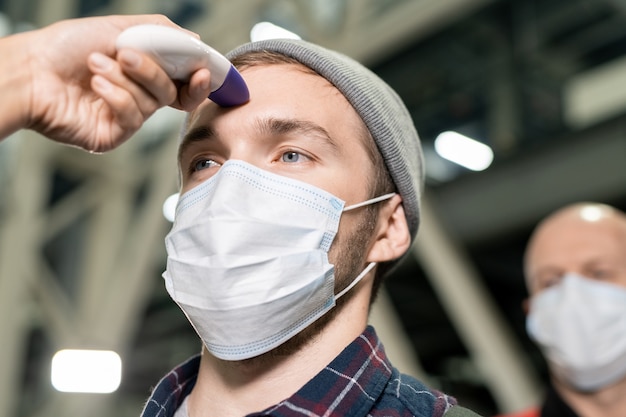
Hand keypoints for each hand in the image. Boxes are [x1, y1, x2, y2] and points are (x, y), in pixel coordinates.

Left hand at [1, 14, 211, 151]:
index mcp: (142, 74)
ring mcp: (125, 118)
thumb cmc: (66, 47)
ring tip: (95, 65)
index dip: (196, 80)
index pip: (181, 83)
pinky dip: (115, 96)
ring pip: (152, 103)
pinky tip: (96, 85)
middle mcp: (137, 97)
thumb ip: (161, 32)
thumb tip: (195, 40)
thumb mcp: (119, 27)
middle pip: (172, 92)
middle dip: (152, 72)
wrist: (30, 70)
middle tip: (126, 56)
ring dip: (124, 80)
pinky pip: (132, 118)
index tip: (201, 71)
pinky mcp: (113, 135)